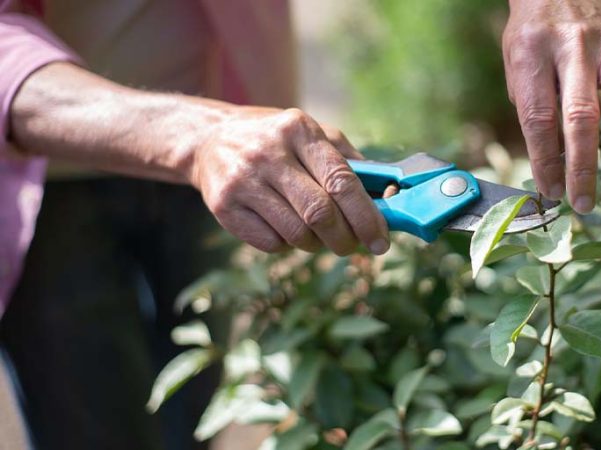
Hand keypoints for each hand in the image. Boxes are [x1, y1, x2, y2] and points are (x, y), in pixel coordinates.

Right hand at [189, 107, 389, 254]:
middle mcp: (269, 153)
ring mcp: (243, 181)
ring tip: (317, 235)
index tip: (381, 241)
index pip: (341, 181)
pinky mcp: (223, 207)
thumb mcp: (314, 135)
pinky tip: (284, 227)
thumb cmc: (278, 142)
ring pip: (296, 233)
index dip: (366, 216)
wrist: (210, 139)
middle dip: (344, 238)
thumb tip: (390, 199)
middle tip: (352, 246)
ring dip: (316, 244)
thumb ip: (351, 164)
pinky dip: (286, 245)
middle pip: (320, 213)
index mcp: (299, 130)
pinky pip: (271, 244)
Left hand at [503, 0, 600, 212]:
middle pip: (580, 114)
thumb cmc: (532, 38)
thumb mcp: (517, 68)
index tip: (550, 191)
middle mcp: (573, 48)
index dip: (545, 158)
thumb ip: (535, 109)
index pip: (540, 116)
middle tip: (582, 202)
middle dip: (581, 164)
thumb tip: (553, 164)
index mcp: (534, 53)